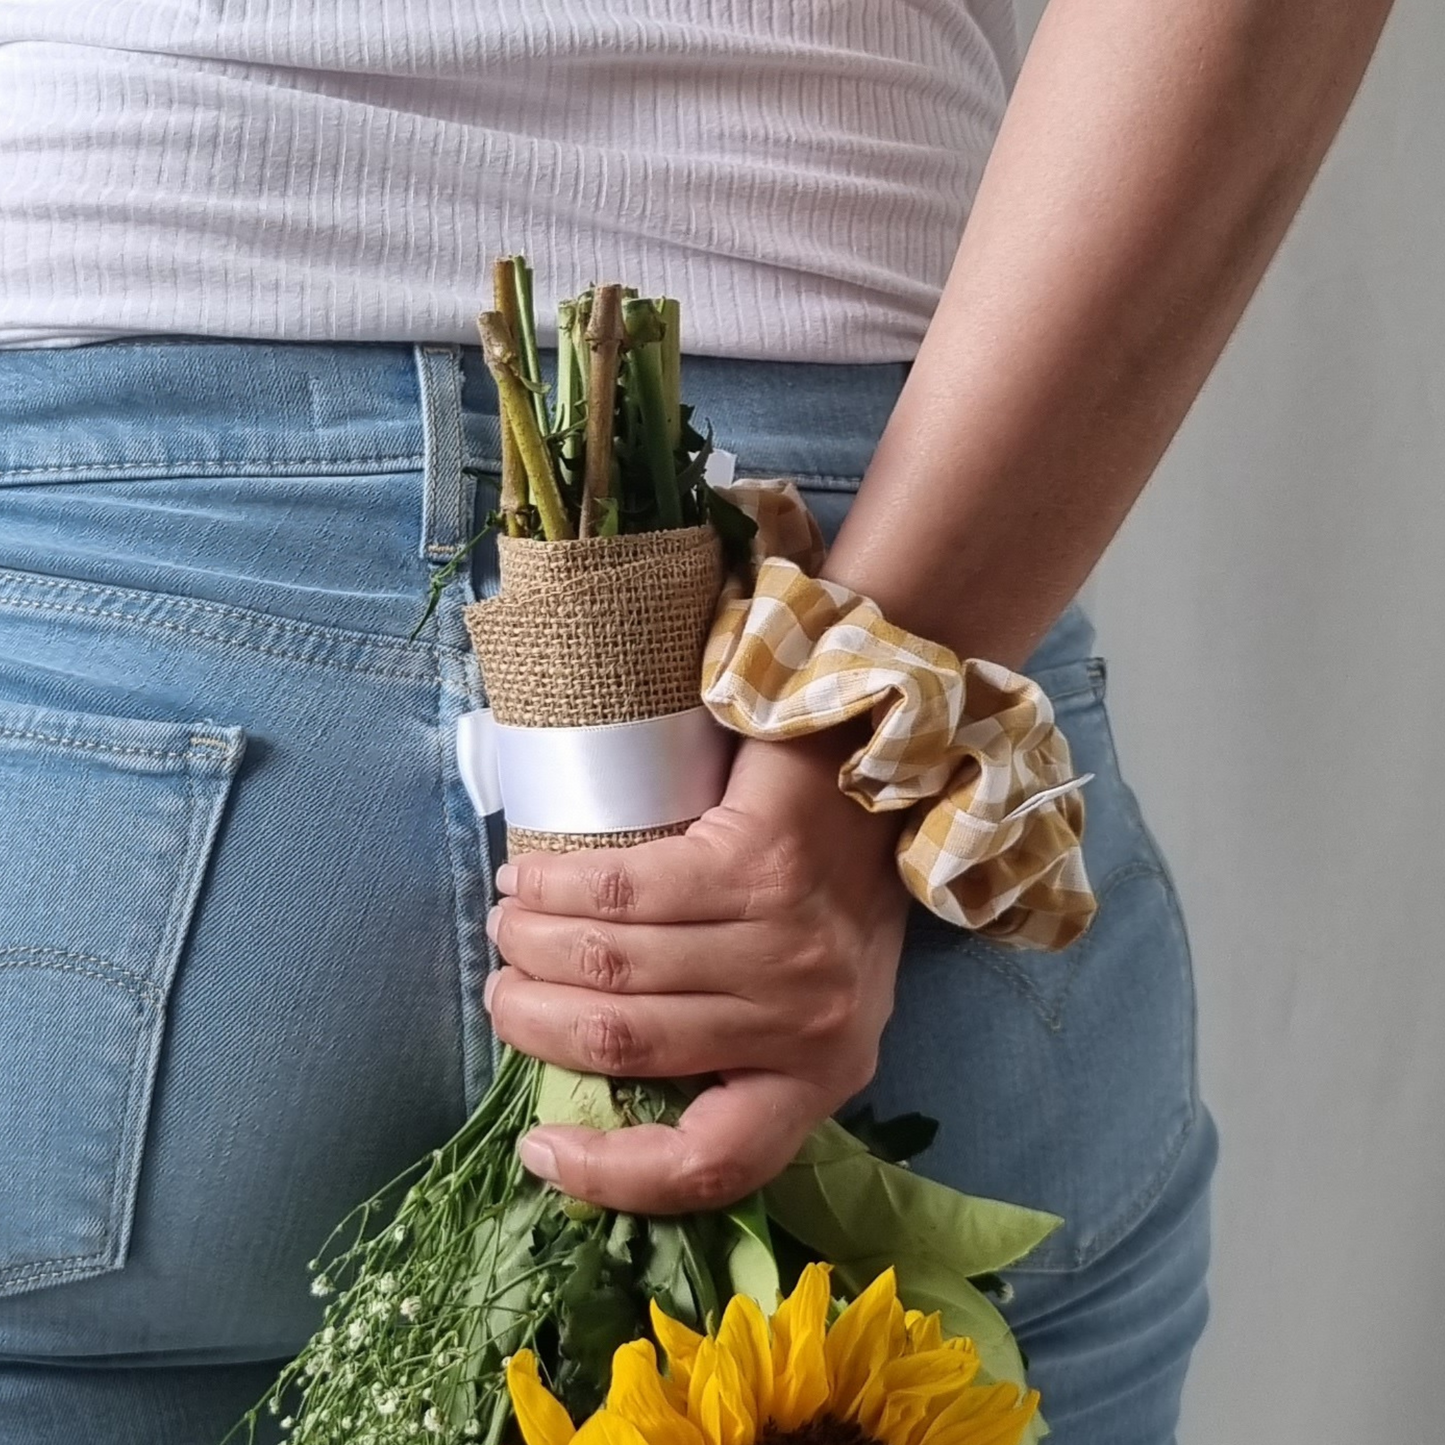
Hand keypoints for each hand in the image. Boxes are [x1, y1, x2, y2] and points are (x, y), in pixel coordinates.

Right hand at [482, 726, 910, 1213]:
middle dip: (536, 1020)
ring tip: (508, 931)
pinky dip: (558, 886)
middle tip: (504, 993)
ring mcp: (785, 945)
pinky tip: (525, 880)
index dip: (614, 1176)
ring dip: (536, 947)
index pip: (715, 1165)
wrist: (877, 785)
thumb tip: (596, 1088)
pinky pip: (626, 889)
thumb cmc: (828, 902)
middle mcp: (807, 1023)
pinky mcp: (758, 865)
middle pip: (629, 1044)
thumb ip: (729, 1051)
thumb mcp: (797, 1004)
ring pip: (617, 965)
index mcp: (820, 1078)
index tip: (540, 1148)